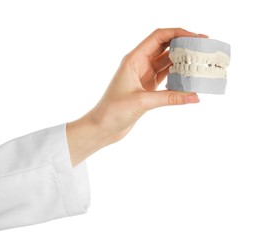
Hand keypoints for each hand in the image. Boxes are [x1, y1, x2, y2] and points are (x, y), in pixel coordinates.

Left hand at [67, 28, 206, 165]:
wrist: (103, 127)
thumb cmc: (113, 111)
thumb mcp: (142, 101)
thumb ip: (170, 98)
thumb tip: (194, 96)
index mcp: (134, 59)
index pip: (158, 37)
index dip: (177, 33)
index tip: (196, 36)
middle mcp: (139, 64)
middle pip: (164, 47)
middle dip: (183, 44)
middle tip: (203, 46)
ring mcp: (143, 76)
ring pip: (166, 62)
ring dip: (182, 60)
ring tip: (199, 61)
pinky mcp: (147, 88)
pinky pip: (165, 77)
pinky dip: (177, 76)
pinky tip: (188, 77)